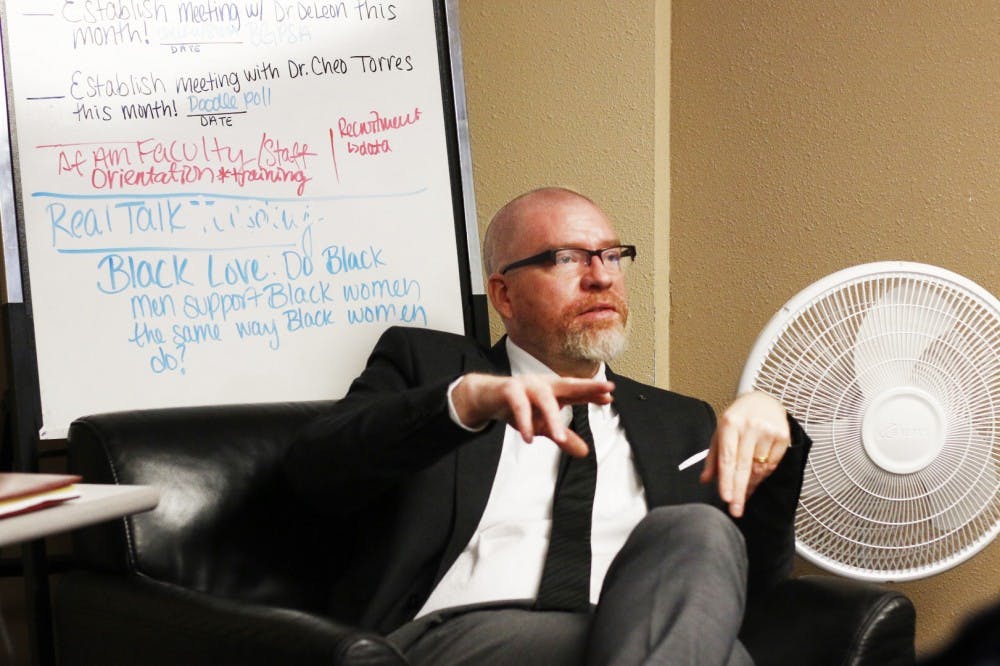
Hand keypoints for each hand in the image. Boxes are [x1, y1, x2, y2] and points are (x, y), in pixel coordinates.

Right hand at [451, 372, 614, 456]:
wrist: (485, 397)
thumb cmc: (518, 407)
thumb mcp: (542, 426)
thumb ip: (563, 437)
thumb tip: (584, 452)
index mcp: (554, 390)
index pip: (577, 391)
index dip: (593, 394)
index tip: (610, 397)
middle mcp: (544, 384)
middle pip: (568, 384)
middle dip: (587, 387)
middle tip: (605, 390)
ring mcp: (527, 385)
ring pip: (544, 399)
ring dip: (552, 418)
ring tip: (559, 438)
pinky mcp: (509, 390)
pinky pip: (519, 406)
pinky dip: (524, 421)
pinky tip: (529, 437)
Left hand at [700, 391, 789, 517]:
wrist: (764, 400)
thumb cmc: (738, 418)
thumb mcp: (720, 433)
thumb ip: (713, 457)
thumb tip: (705, 480)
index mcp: (730, 423)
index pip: (728, 457)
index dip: (727, 479)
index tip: (726, 498)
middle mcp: (750, 426)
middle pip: (744, 466)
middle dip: (739, 491)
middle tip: (735, 510)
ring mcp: (768, 431)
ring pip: (759, 469)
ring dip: (750, 485)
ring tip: (743, 493)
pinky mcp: (783, 436)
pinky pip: (772, 465)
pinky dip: (762, 475)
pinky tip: (755, 478)